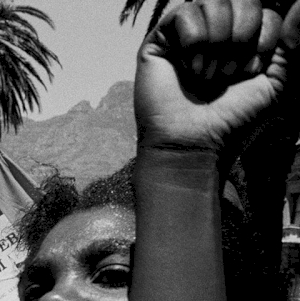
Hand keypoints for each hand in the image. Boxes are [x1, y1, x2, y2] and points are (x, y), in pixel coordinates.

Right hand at [135, 0, 299, 152]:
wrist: (193, 139)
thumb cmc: (231, 116)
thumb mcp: (276, 81)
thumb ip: (292, 46)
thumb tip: (296, 9)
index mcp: (245, 38)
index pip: (266, 11)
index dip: (263, 39)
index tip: (250, 71)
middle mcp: (217, 31)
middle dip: (242, 35)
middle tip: (227, 72)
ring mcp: (187, 33)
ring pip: (213, 0)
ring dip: (217, 40)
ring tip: (206, 72)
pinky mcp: (160, 39)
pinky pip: (184, 12)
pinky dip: (192, 41)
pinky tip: (187, 68)